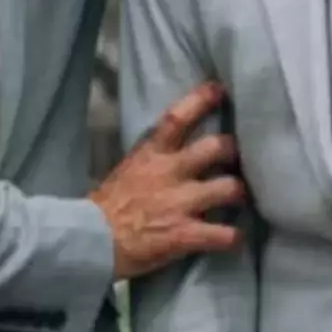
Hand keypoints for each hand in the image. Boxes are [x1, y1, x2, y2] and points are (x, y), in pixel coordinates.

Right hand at [89, 80, 244, 279]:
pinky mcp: (184, 234)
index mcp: (152, 153)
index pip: (178, 117)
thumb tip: (172, 152)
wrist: (90, 241)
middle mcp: (170, 172)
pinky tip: (234, 238)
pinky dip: (233, 237)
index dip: (201, 100)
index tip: (220, 90)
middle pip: (216, 147)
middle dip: (233, 151)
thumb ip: (153, 158)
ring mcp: (180, 203)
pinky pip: (222, 234)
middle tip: (238, 158)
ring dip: (239, 193)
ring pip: (228, 188)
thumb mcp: (128, 168)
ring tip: (240, 198)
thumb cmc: (107, 206)